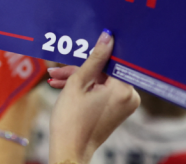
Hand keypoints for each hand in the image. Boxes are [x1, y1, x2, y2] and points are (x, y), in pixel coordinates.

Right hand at [46, 30, 139, 163]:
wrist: (69, 149)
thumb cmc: (71, 119)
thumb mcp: (78, 83)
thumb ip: (95, 58)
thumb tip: (108, 36)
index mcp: (123, 89)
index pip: (113, 60)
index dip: (96, 53)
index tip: (83, 49)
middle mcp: (130, 97)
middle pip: (104, 71)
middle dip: (79, 70)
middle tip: (58, 71)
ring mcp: (125, 105)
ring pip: (100, 81)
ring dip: (78, 79)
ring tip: (55, 81)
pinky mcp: (118, 111)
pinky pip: (102, 92)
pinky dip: (86, 90)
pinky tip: (64, 88)